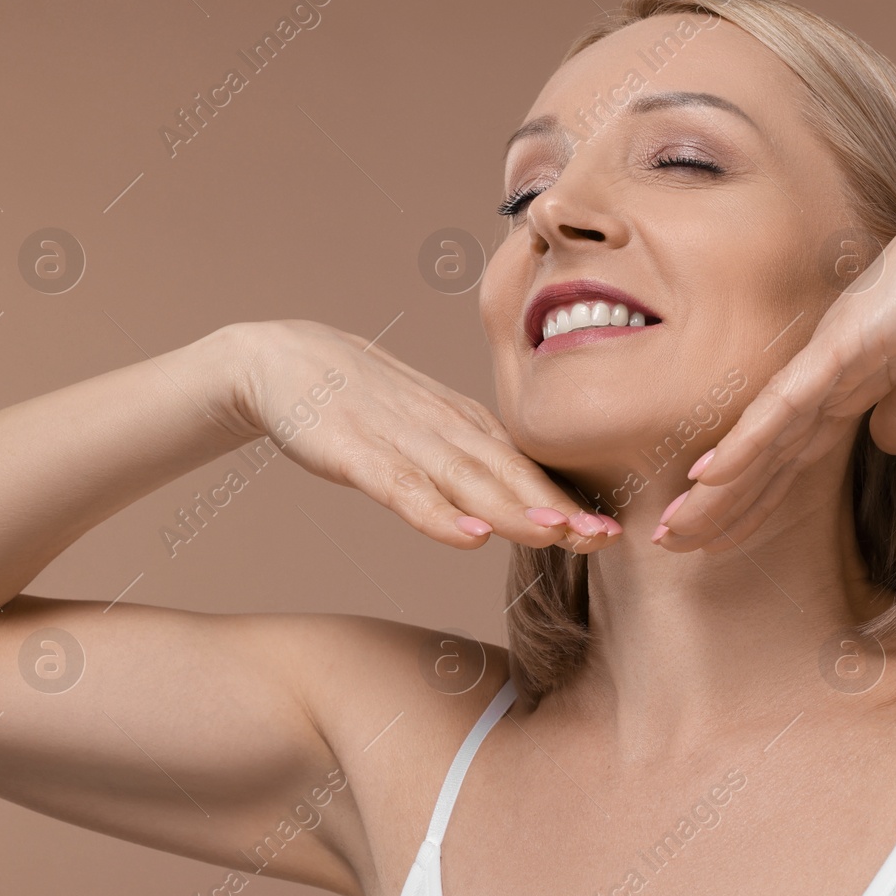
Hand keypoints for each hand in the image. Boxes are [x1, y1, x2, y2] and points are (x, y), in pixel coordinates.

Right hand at [220, 319, 619, 551]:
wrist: (282, 357)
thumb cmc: (363, 403)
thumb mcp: (426, 429)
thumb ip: (470, 463)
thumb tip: (523, 504)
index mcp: (464, 424)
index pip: (526, 467)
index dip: (569, 499)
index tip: (613, 531)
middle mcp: (444, 426)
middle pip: (509, 473)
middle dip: (559, 507)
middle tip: (606, 538)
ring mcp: (400, 437)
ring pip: (466, 480)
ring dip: (514, 509)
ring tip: (558, 536)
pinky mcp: (355, 452)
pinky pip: (403, 488)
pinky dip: (437, 514)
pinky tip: (469, 537)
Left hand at [655, 161, 895, 552]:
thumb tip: (887, 443)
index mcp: (857, 376)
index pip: (794, 450)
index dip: (758, 495)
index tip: (721, 533)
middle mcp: (830, 368)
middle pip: (764, 451)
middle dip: (720, 503)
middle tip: (672, 540)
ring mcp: (831, 356)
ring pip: (762, 436)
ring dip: (718, 488)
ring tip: (674, 528)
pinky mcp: (844, 345)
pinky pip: (786, 405)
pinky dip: (747, 443)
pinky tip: (708, 476)